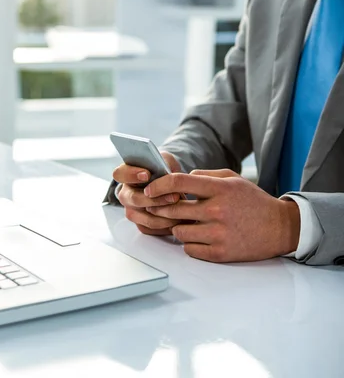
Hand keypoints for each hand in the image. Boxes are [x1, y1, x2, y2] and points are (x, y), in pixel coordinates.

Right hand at [113, 152, 182, 235]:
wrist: (170, 184)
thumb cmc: (164, 170)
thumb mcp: (164, 160)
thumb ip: (163, 163)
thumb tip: (167, 174)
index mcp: (126, 175)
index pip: (119, 174)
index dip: (131, 175)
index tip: (147, 174)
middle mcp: (125, 194)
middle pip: (133, 199)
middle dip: (156, 199)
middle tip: (174, 196)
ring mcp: (131, 210)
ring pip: (142, 217)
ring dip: (164, 215)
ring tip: (182, 211)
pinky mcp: (140, 224)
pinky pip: (150, 228)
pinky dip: (166, 226)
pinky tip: (179, 220)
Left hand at [145, 169, 300, 262]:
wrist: (280, 228)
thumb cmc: (252, 201)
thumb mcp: (232, 180)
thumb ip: (204, 176)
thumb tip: (180, 178)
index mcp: (220, 189)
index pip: (179, 182)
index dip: (158, 185)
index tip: (149, 190)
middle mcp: (218, 210)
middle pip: (173, 209)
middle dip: (162, 209)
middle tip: (160, 210)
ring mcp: (219, 234)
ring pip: (178, 232)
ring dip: (178, 228)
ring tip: (189, 224)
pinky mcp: (220, 253)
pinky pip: (189, 249)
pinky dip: (190, 244)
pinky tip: (199, 237)